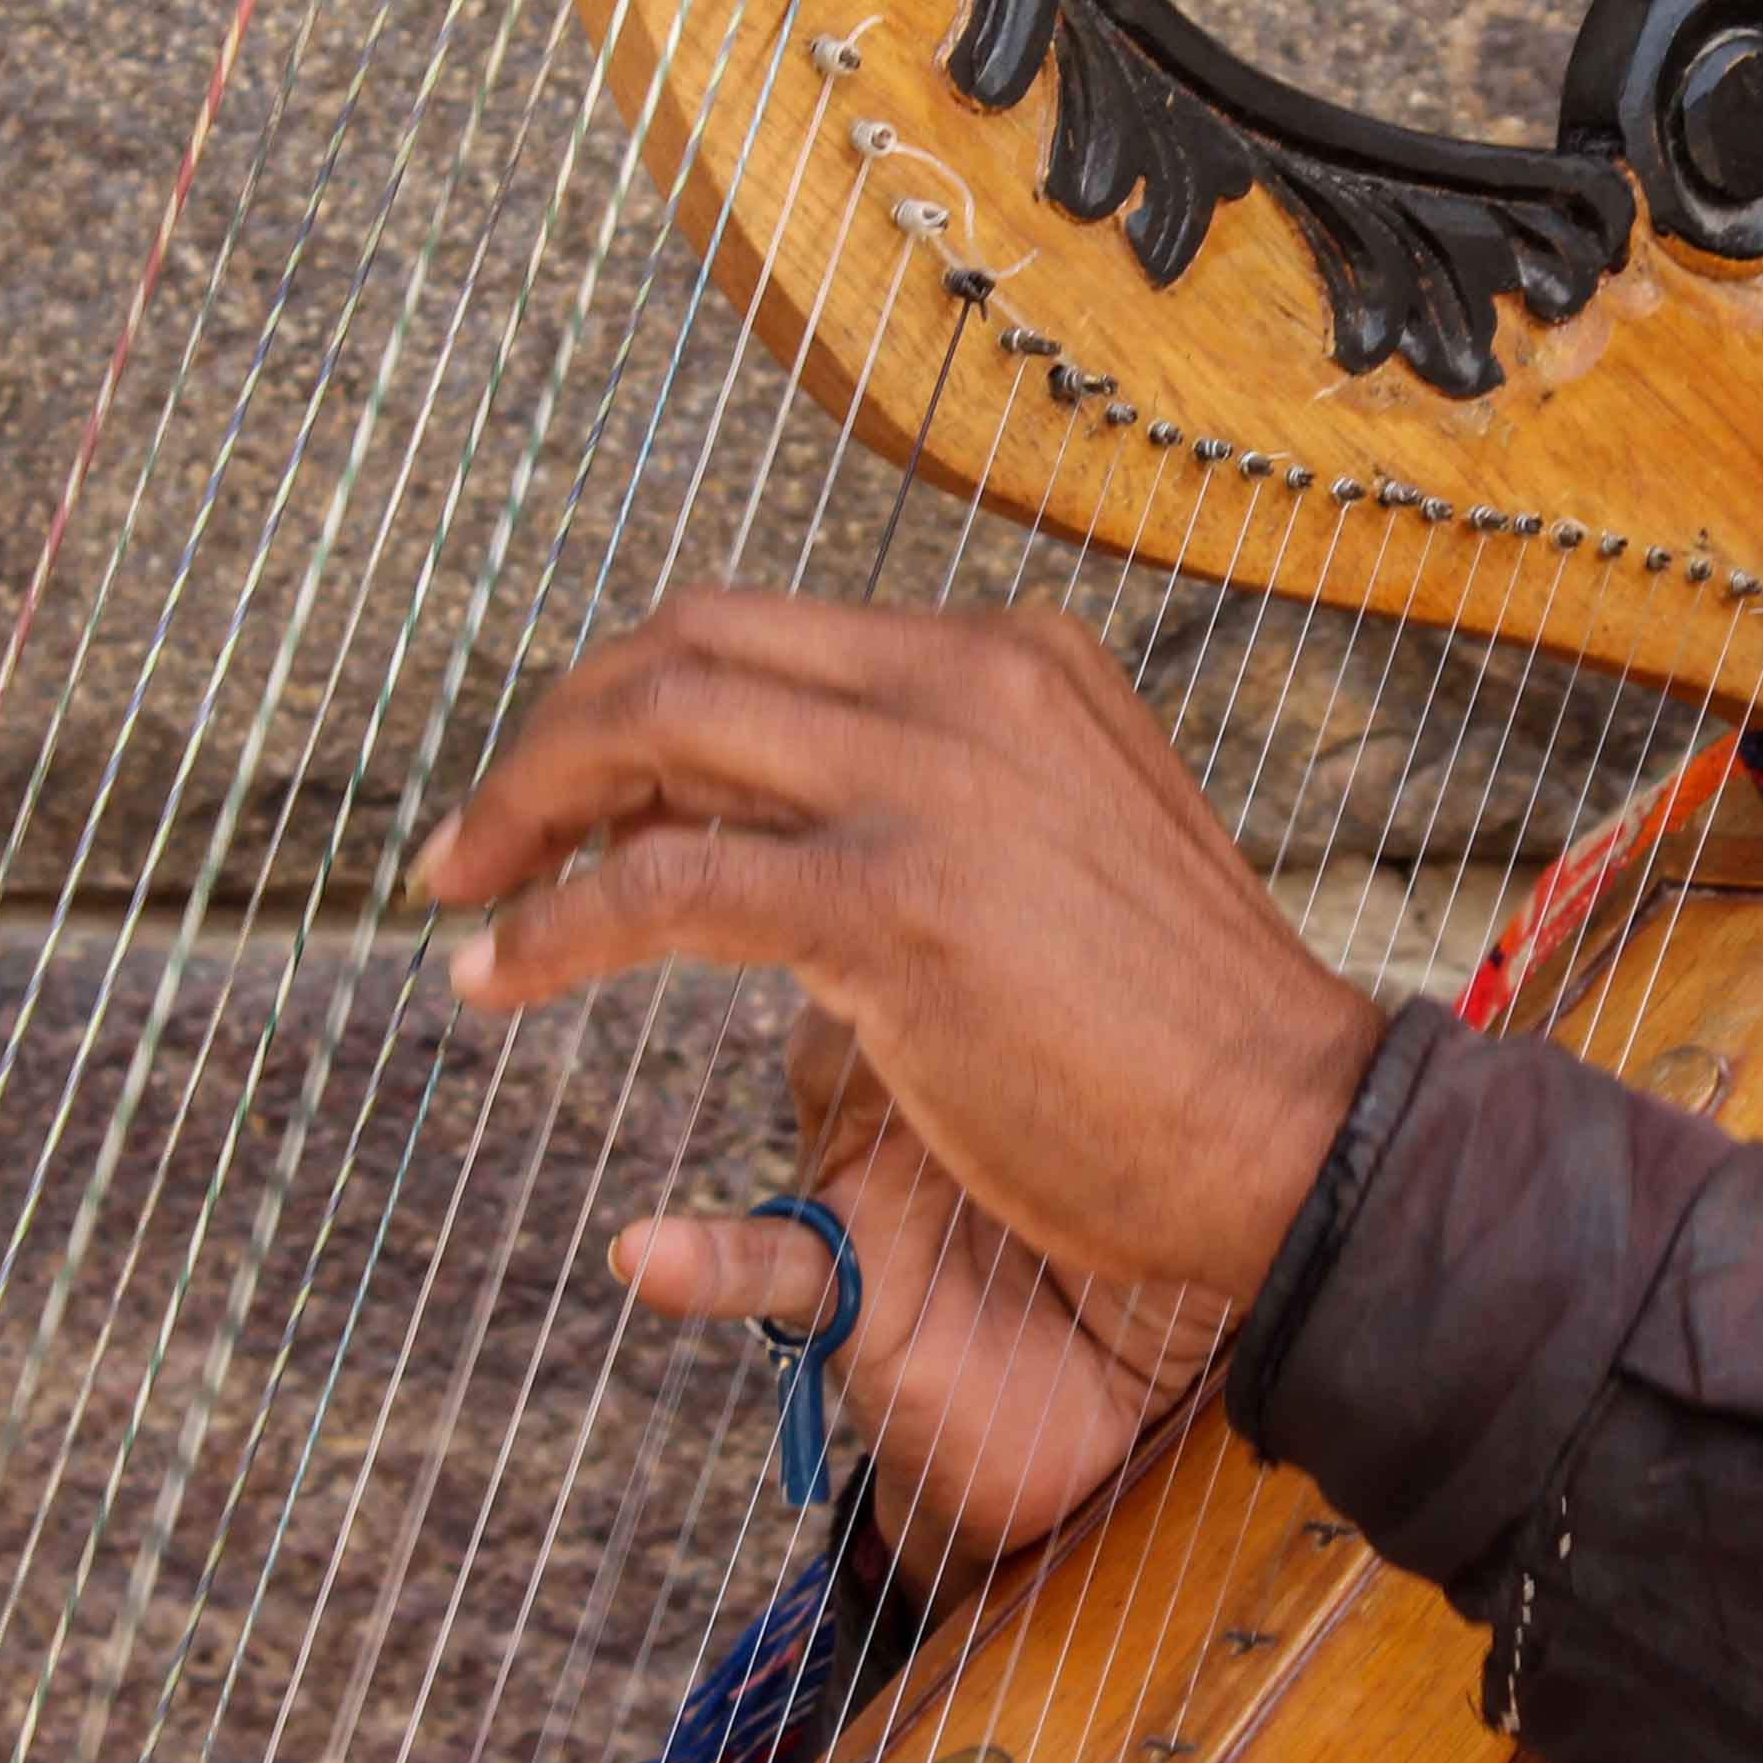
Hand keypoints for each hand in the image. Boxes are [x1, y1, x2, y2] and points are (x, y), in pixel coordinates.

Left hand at [416, 589, 1386, 1575]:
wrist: (1296, 1134)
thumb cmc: (1180, 1029)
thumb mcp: (1063, 834)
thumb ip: (934, 789)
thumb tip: (767, 801)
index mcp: (1010, 653)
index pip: (760, 629)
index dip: (629, 700)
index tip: (564, 792)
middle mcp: (964, 682)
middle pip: (685, 647)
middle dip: (554, 733)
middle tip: (477, 839)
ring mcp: (930, 783)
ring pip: (655, 729)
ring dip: (527, 810)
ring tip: (466, 895)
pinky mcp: (891, 904)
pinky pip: (663, 885)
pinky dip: (557, 923)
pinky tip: (509, 975)